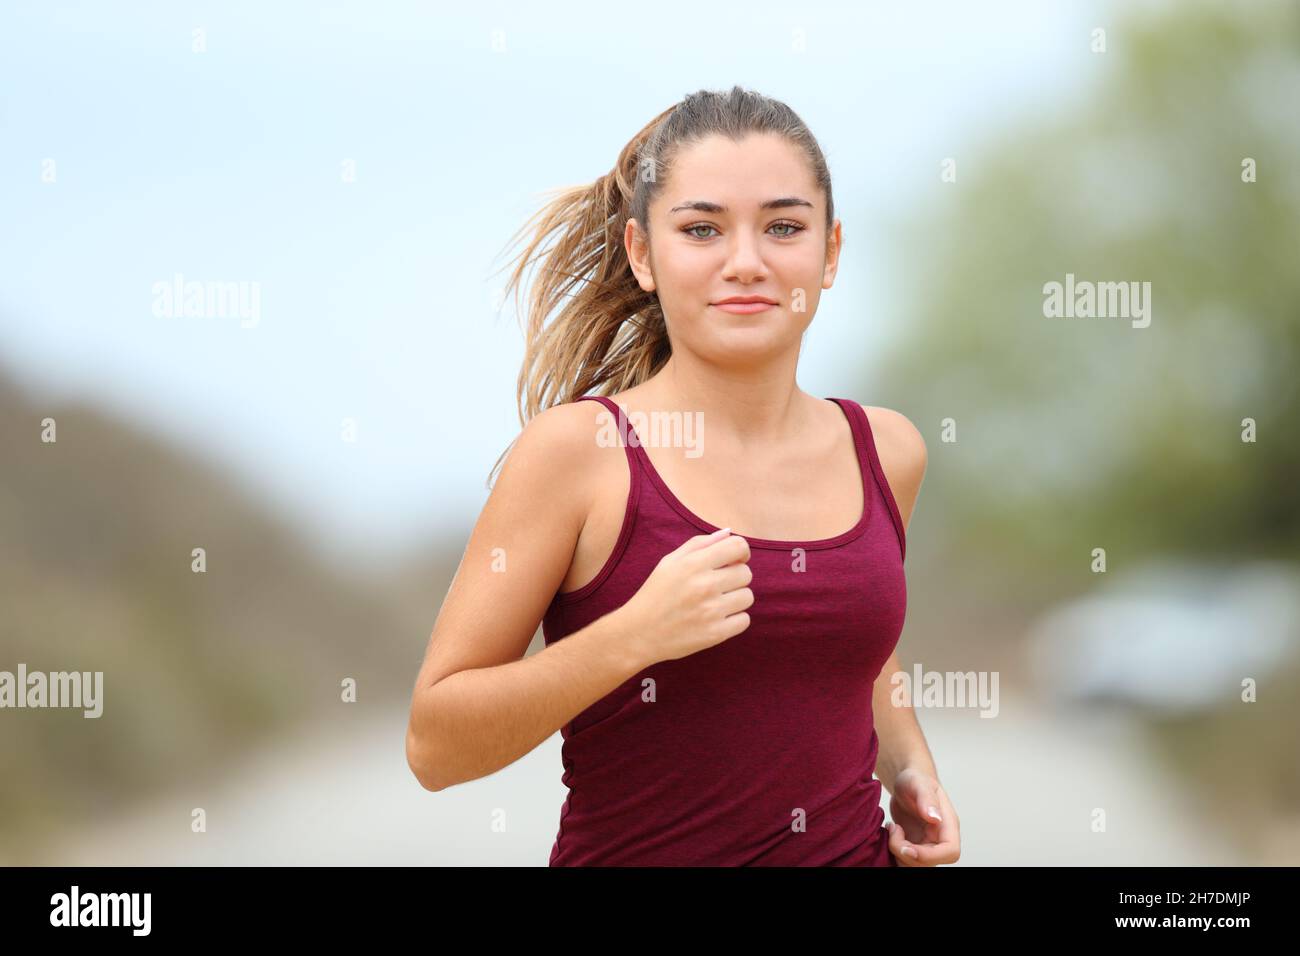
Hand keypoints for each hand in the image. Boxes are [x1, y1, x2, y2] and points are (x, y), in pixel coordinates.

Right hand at [619, 527, 752, 667]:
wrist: (639, 633)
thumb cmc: (655, 593)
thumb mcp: (670, 562)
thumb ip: (700, 543)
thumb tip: (729, 533)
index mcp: (693, 564)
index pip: (738, 547)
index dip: (741, 552)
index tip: (734, 560)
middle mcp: (704, 585)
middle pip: (746, 572)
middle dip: (735, 576)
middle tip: (718, 585)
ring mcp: (711, 611)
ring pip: (747, 596)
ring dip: (736, 598)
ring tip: (716, 602)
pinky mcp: (715, 634)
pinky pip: (744, 620)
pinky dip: (735, 619)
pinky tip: (718, 618)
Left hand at [887, 769, 959, 865]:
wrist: (906, 783)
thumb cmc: (915, 779)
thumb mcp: (918, 782)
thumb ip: (927, 798)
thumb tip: (935, 817)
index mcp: (948, 825)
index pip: (950, 851)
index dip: (930, 856)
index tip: (907, 846)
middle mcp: (940, 839)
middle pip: (929, 862)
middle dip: (906, 853)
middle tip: (893, 830)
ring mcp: (927, 845)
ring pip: (915, 865)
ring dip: (898, 852)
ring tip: (892, 828)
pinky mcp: (913, 847)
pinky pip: (905, 860)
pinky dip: (894, 851)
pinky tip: (890, 832)